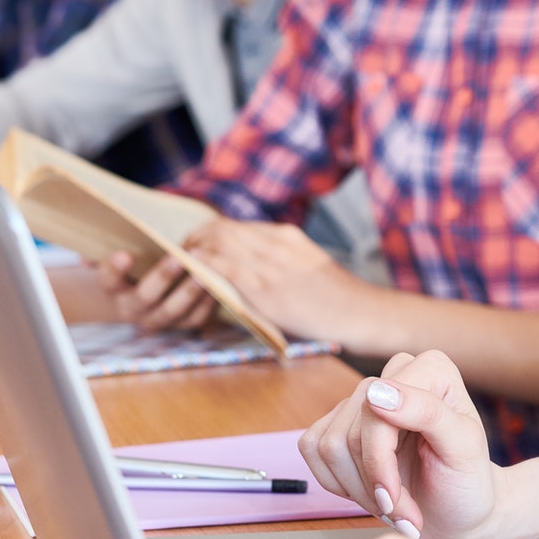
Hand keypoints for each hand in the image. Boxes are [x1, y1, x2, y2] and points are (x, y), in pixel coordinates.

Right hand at [95, 248, 217, 332]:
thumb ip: (112, 248)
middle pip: (145, 297)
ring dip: (189, 292)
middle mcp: (132, 309)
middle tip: (180, 258)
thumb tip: (91, 245)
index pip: (108, 280)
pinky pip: (194, 319)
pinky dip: (206, 304)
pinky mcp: (180, 325)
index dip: (115, 269)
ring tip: (204, 271)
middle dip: (163, 277)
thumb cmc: (137, 264)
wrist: (147, 293)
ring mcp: (157, 320)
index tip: (125, 255)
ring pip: (172, 311)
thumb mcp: (124, 255)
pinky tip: (216, 285)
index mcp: (114, 289)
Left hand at [182, 217, 369, 340]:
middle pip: (223, 228)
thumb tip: (254, 273)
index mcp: (286, 236)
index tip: (197, 242)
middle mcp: (275, 242)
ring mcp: (269, 263)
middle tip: (179, 250)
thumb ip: (282, 262)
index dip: (210, 232)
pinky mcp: (264, 286)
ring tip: (178, 259)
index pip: (237, 225)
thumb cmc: (339, 298)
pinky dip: (202, 264)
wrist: (360, 312)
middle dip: (196, 237)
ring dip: (194, 248)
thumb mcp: (309, 266)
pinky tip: (190, 269)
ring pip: (218, 241)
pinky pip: (222, 266)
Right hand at [300, 350, 502, 538]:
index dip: (379, 461)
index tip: (394, 498)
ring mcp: (364, 399)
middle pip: (350, 432)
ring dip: (358, 490)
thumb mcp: (463, 448)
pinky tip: (369, 493)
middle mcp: (396, 375)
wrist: (459, 512)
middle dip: (372, 484)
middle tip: (401, 512)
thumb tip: (378, 391)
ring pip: (328, 445)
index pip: (375, 411)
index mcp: (430, 369)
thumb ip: (428, 412)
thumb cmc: (466, 482)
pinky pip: (312, 449)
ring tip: (392, 506)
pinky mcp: (339, 422)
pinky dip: (338, 484)